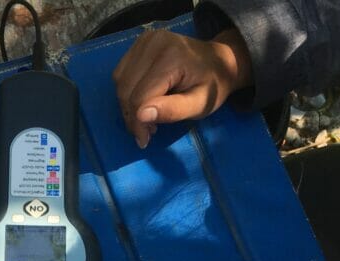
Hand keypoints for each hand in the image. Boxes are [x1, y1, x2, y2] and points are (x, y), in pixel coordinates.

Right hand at [113, 29, 253, 148]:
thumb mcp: (199, 105)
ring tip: (146, 117)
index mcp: (171, 58)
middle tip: (146, 133)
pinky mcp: (139, 43)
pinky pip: (122, 72)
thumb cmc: (213, 86)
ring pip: (120, 81)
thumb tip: (141, 115)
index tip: (144, 141)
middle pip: (126, 88)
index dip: (138, 123)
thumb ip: (172, 110)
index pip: (140, 96)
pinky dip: (127, 91)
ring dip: (127, 104)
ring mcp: (144, 40)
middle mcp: (153, 43)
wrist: (219, 60)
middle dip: (131, 116)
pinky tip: (142, 100)